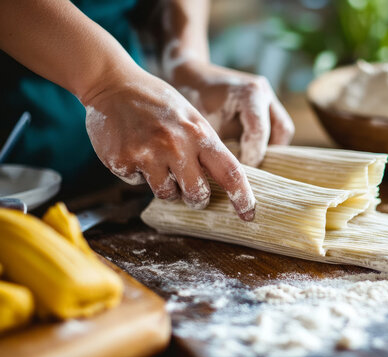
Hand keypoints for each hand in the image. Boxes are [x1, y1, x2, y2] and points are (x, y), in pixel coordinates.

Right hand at [83, 69, 255, 219]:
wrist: (112, 83)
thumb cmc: (158, 102)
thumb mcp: (191, 117)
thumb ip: (206, 147)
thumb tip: (224, 182)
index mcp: (199, 133)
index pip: (230, 172)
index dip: (242, 198)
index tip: (248, 215)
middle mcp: (176, 145)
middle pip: (198, 195)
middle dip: (197, 198)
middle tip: (193, 191)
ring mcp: (147, 155)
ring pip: (167, 194)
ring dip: (166, 186)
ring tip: (158, 160)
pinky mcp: (121, 161)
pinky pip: (138, 183)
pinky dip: (139, 173)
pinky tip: (135, 150)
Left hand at [168, 60, 294, 165]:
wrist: (191, 76)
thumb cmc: (193, 99)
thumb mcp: (203, 125)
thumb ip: (219, 147)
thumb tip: (229, 175)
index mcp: (250, 93)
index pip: (259, 131)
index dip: (252, 156)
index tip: (240, 174)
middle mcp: (264, 92)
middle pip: (282, 130)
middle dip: (269, 153)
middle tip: (251, 170)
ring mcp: (268, 96)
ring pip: (283, 129)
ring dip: (270, 148)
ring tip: (251, 162)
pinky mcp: (267, 103)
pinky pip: (275, 127)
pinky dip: (266, 141)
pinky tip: (248, 152)